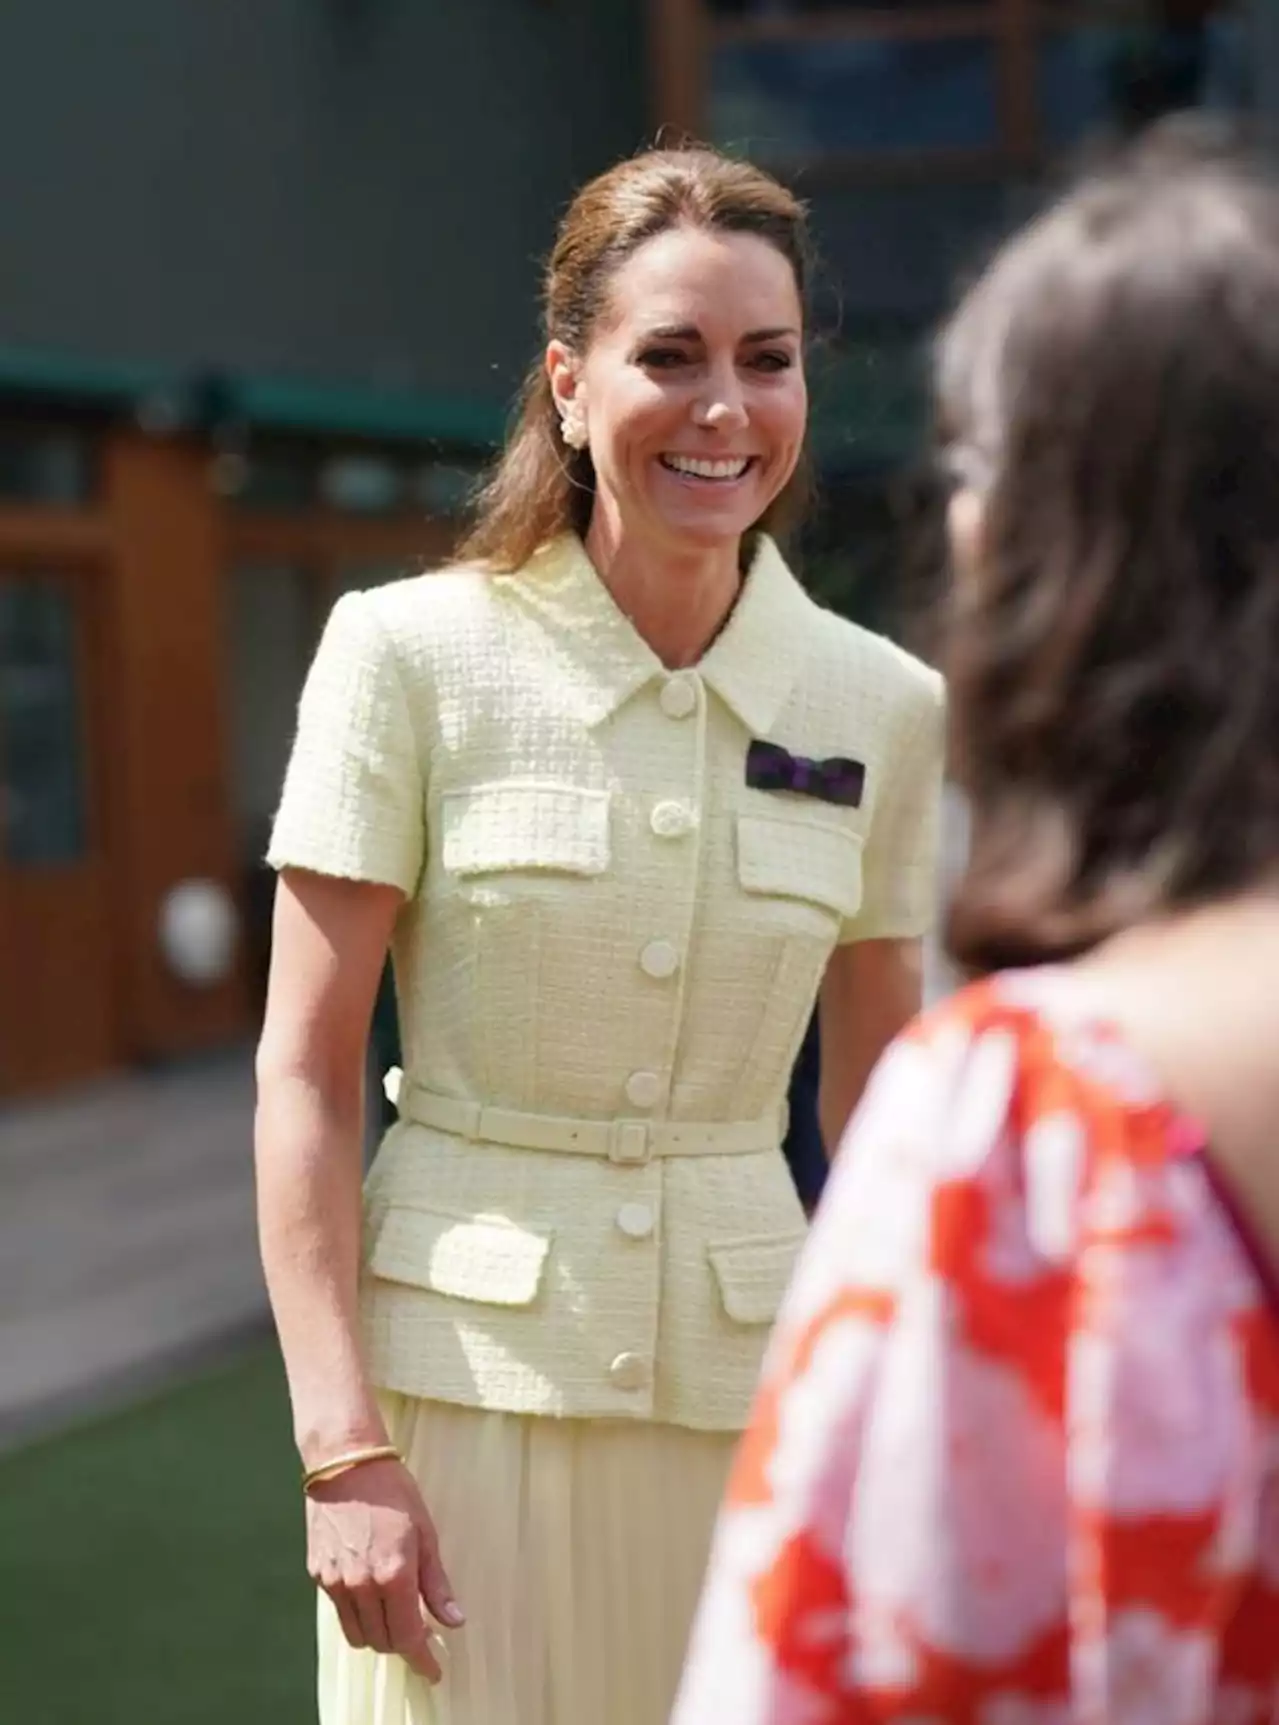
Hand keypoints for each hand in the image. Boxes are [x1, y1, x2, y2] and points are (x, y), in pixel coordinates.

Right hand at [305, 1458, 463, 1682]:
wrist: (345, 1462)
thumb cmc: (393, 1491)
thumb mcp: (425, 1533)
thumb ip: (436, 1583)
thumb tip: (454, 1620)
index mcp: (393, 1575)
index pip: (408, 1636)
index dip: (422, 1660)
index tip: (433, 1671)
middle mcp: (361, 1586)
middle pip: (382, 1641)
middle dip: (402, 1644)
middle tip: (417, 1630)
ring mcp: (336, 1582)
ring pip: (357, 1634)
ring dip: (377, 1633)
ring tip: (392, 1613)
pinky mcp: (318, 1574)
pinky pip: (339, 1610)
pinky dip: (357, 1612)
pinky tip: (368, 1591)